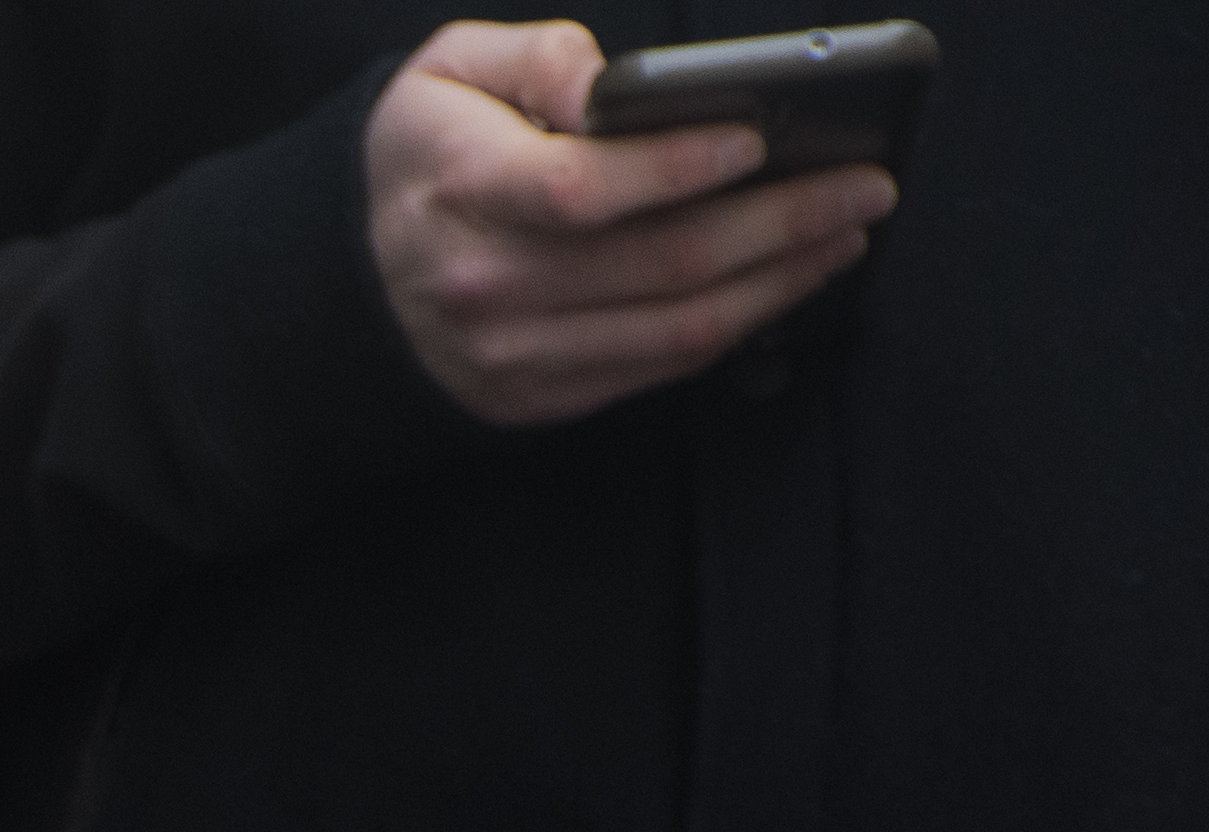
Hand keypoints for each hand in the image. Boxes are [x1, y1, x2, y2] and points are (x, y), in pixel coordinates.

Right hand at [368, 22, 893, 428]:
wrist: (346, 284)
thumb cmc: (422, 159)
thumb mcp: (445, 72)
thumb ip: (535, 57)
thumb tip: (613, 82)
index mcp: (458, 188)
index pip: (581, 189)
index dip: (677, 167)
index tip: (757, 135)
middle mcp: (482, 284)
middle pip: (656, 264)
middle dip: (779, 222)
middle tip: (862, 185)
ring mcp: (512, 354)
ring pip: (674, 328)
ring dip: (780, 281)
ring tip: (846, 232)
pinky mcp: (537, 397)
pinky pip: (658, 367)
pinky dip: (738, 325)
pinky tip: (786, 280)